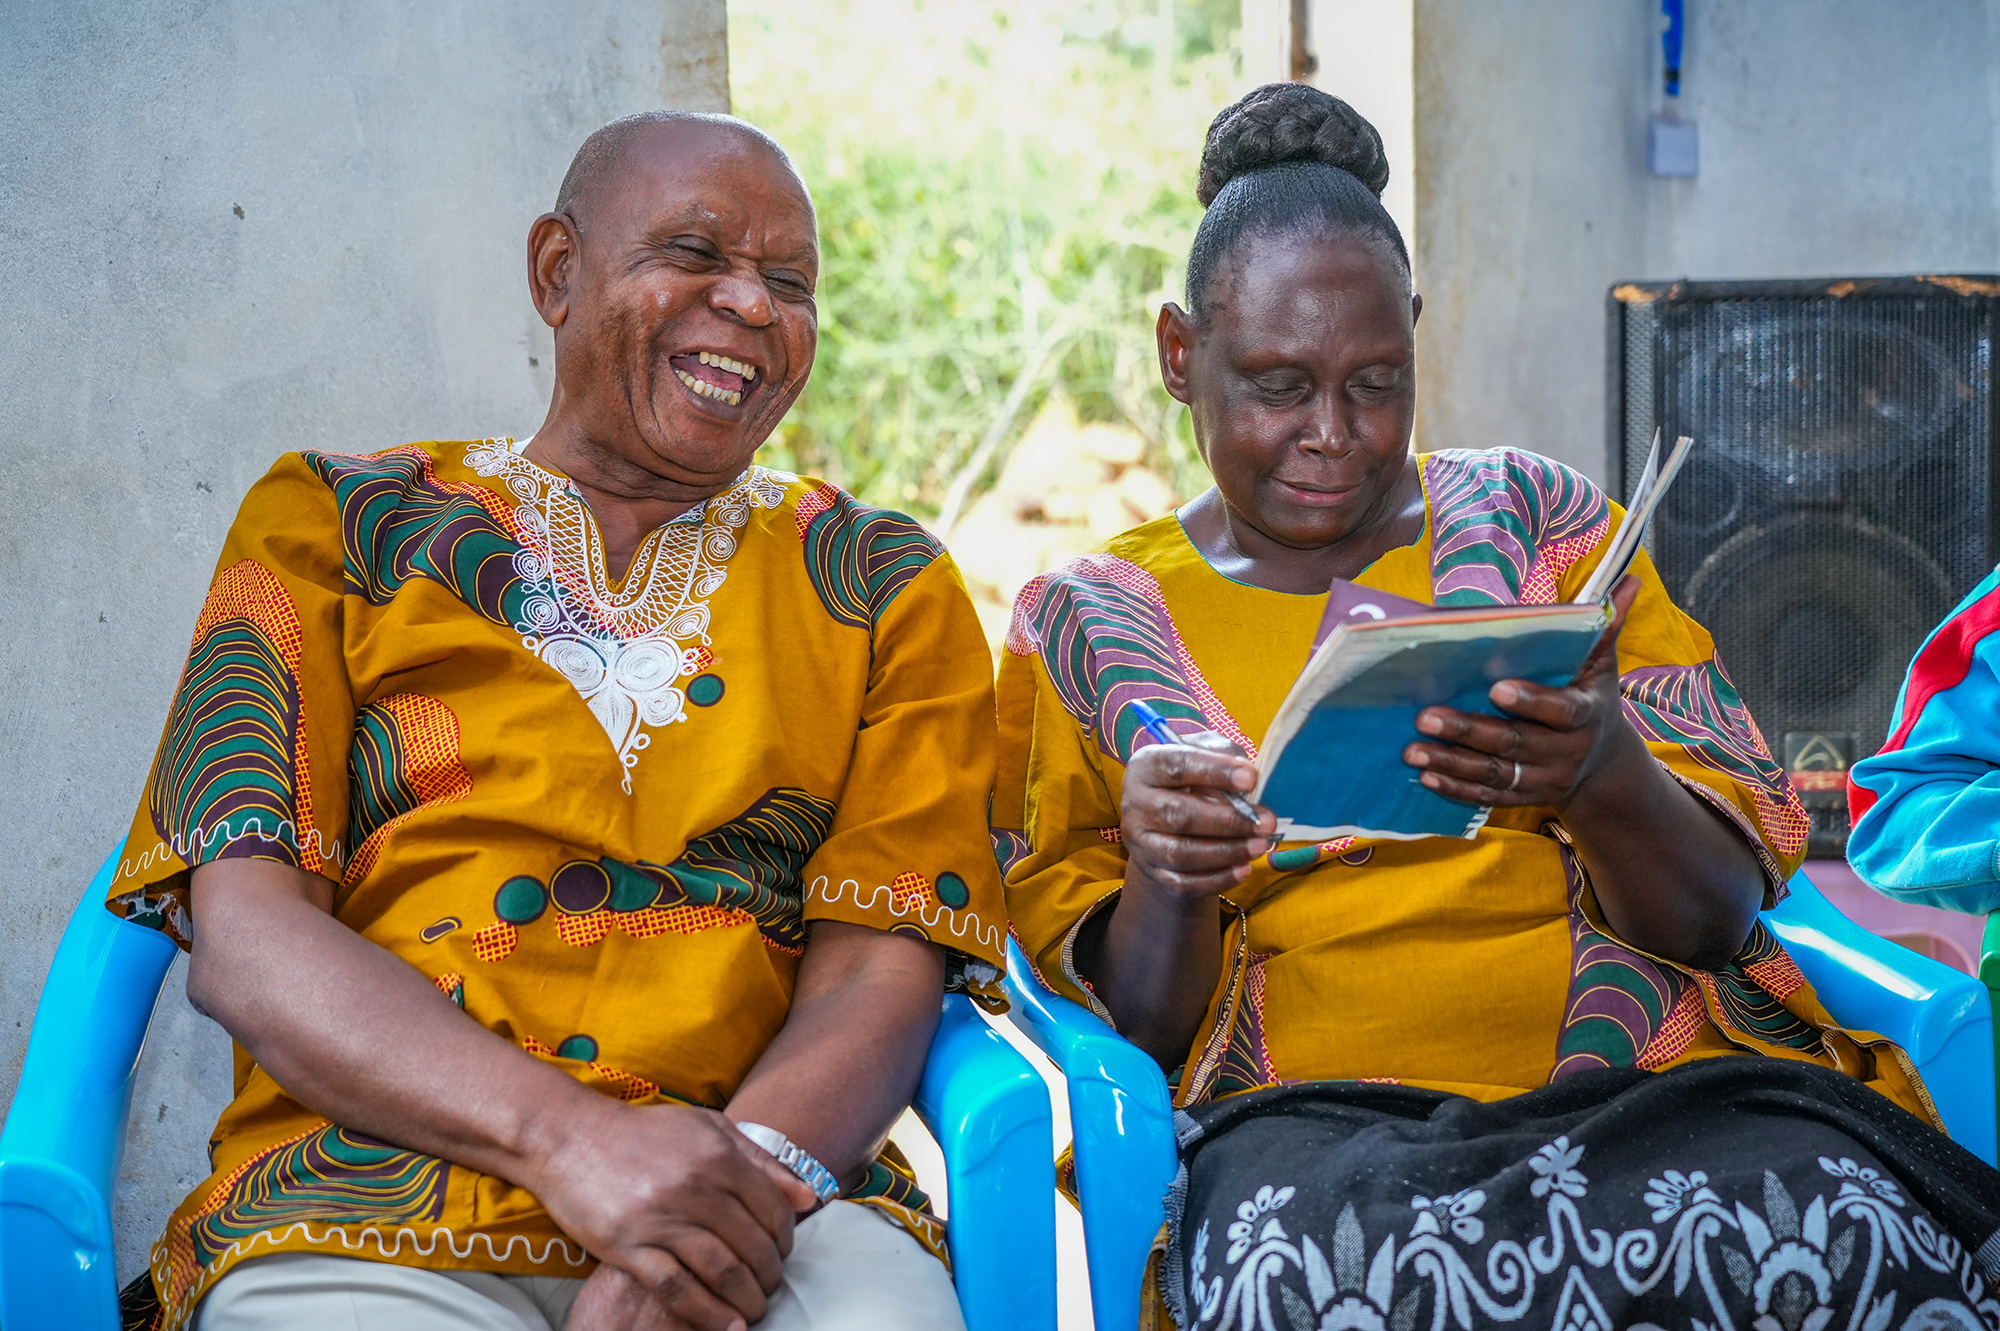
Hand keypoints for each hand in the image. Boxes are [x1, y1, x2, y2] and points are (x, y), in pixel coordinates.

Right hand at [525, 1099, 816, 1330]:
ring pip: (722, 1271)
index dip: (785, 1240)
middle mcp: (697, 1187)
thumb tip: (809, 1197)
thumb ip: (760, 1161)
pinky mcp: (628, 1245)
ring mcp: (662, 1218)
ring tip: (752, 1311)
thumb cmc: (643, 1133)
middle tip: (768, 1288)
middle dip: (769, 1276)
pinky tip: (724, 1325)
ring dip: (745, 1300)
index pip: (773, 1211)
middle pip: (752, 1246)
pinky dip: (706, 1313)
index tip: (781, 1255)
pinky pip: (677, 1288)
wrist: (569, 1136)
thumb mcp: (708, 1128)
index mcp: (720, 1156)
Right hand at [1121, 730, 1277, 900]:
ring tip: (1260, 845)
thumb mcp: (1201, 754)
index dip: (1215, 771)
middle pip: (1178, 814)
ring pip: (1182, 852)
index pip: (1176, 766)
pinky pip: (1184, 882)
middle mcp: (1136, 804)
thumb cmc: (1189, 779)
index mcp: (1145, 766)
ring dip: (1227, 851)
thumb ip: (1222, 752)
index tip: (1251, 778)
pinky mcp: (1153, 871)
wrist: (1164, 819)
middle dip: (1228, 820)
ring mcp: (1141, 841)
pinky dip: (1218, 878)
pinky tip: (1244, 868)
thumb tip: (1247, 772)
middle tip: (1265, 822)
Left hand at [1402, 575, 1643, 808]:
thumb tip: (1630, 580)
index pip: (1560, 711)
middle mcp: (1567, 752)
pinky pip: (1488, 798)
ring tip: (1412, 749)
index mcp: (1587, 714)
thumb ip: (1604, 625)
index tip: (1494, 688)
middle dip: (1468, 731)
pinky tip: (1425, 776)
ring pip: (1495, 774)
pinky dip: (1456, 789)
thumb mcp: (1602, 664)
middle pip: (1514, 743)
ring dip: (1451, 763)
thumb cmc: (1590, 695)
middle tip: (1425, 717)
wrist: (1602, 761)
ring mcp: (1544, 780)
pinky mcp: (1524, 798)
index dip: (1530, 701)